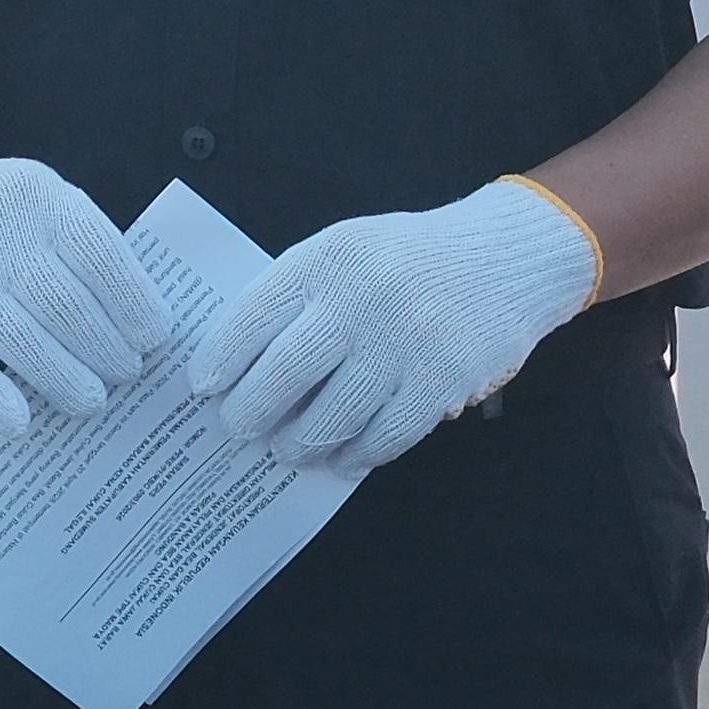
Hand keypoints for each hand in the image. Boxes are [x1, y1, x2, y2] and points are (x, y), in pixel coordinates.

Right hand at [0, 148, 174, 436]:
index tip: (154, 339)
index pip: (98, 254)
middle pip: (64, 304)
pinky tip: (22, 421)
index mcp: (38, 199)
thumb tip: (138, 328)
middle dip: (106, 349)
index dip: (133, 303)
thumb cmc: (3, 220)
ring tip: (92, 400)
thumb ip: (86, 253)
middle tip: (126, 374)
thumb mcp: (48, 205)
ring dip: (65, 380)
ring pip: (21, 340)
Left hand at [186, 182, 599, 476]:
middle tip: (239, 431)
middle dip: (250, 412)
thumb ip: (300, 295)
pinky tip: (344, 457)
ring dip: (302, 443)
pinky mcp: (442, 380)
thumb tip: (240, 363)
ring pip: (332, 415)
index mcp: (328, 259)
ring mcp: (405, 342)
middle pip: (284, 373)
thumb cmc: (408, 260)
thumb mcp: (346, 251)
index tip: (204, 388)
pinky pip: (386, 434)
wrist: (504, 257)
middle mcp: (362, 298)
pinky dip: (358, 453)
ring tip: (290, 449)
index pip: (254, 314)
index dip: (221, 358)